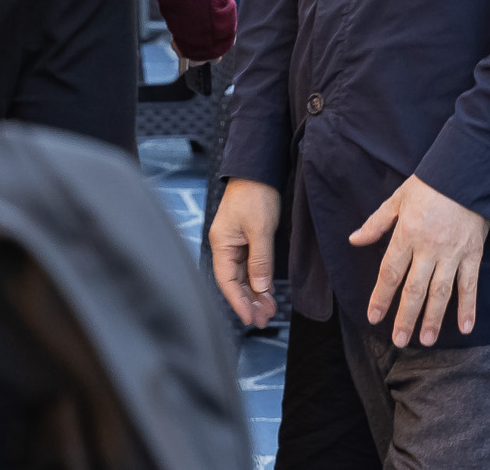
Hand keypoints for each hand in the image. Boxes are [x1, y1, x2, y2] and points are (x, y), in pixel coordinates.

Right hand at [209, 177, 281, 327]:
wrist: (258, 170)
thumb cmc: (255, 194)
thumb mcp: (260, 229)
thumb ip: (260, 261)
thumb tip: (260, 289)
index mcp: (221, 244)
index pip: (226, 281)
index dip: (238, 302)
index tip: (250, 319)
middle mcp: (225, 247)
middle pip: (234, 282)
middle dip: (248, 302)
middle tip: (263, 320)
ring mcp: (235, 244)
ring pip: (242, 277)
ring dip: (254, 294)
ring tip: (268, 311)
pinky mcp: (245, 240)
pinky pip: (249, 267)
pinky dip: (258, 280)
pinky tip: (266, 293)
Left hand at [349, 175, 488, 346]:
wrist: (466, 173)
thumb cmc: (430, 184)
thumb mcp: (397, 199)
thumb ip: (376, 223)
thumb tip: (354, 240)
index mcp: (407, 234)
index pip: (390, 272)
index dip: (381, 296)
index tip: (373, 316)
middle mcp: (428, 248)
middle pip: (414, 289)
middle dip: (405, 317)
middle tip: (399, 341)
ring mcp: (452, 253)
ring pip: (441, 293)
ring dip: (433, 319)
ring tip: (427, 341)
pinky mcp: (474, 254)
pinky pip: (470, 285)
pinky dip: (469, 307)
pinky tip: (466, 328)